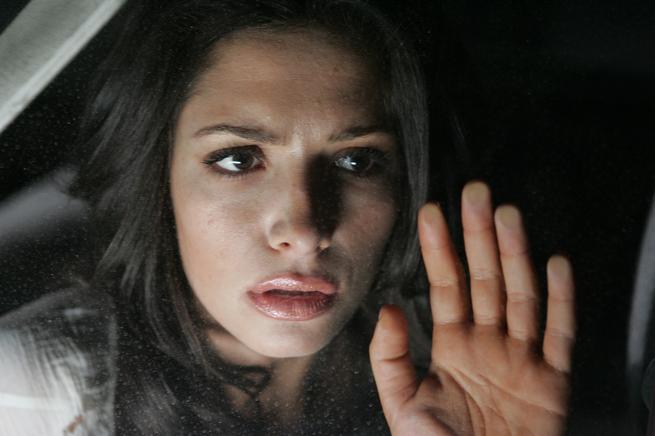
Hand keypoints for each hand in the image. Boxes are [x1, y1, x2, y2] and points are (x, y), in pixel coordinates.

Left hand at [369, 181, 574, 434]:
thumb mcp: (402, 403)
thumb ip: (390, 357)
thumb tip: (387, 308)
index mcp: (453, 346)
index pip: (447, 285)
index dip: (441, 249)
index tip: (433, 212)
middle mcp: (488, 343)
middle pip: (485, 279)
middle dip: (479, 236)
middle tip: (475, 193)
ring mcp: (521, 358)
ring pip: (520, 295)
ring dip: (515, 255)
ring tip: (507, 215)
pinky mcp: (552, 381)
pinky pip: (559, 334)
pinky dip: (561, 301)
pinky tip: (555, 265)